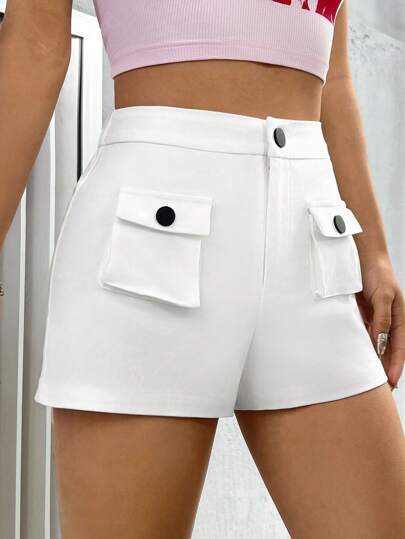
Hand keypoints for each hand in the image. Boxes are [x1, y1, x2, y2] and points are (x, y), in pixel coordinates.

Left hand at [355, 257, 404, 390]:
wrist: (362, 257)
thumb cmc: (377, 274)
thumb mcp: (383, 296)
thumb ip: (382, 320)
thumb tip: (380, 344)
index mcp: (400, 318)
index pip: (399, 348)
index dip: (396, 366)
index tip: (391, 383)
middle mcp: (388, 320)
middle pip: (387, 350)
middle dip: (384, 368)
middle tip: (377, 387)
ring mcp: (375, 318)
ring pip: (374, 344)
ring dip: (371, 359)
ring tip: (365, 377)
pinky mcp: (362, 314)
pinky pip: (361, 334)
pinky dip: (360, 346)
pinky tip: (355, 356)